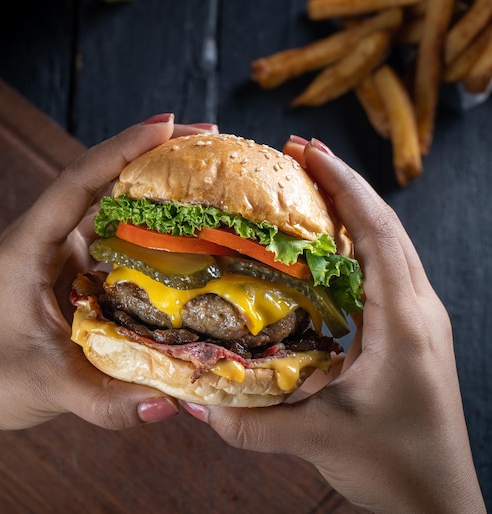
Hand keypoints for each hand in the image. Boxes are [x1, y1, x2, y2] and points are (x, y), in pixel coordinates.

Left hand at [0, 114, 217, 430]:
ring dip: (161, 190)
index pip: (81, 181)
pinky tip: (193, 237)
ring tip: (210, 181)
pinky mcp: (84, 273)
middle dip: (156, 154)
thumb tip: (172, 402)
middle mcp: (52, 239)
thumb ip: (104, 399)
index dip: (125, 148)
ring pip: (119, 208)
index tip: (170, 125)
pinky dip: (159, 231)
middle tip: (209, 143)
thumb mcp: (44, 386)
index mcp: (32, 245)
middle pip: (106, 179)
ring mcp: (69, 253)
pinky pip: (127, 242)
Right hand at [184, 137, 484, 513]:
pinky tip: (329, 241)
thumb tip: (193, 403)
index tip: (309, 152)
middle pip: (385, 223)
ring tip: (312, 183)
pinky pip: (388, 265)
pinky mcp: (413, 327)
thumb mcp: (319, 438)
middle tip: (300, 155)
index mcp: (402, 319)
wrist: (438, 502)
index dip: (342, 186)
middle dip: (343, 183)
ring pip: (390, 240)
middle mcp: (418, 306)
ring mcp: (420, 315)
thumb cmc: (393, 466)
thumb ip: (250, 423)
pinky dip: (360, 238)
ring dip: (354, 206)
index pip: (375, 230)